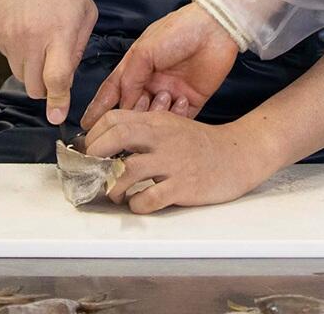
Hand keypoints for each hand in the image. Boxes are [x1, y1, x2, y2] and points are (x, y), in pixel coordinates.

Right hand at [0, 0, 96, 124]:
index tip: (57, 116)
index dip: (57, 101)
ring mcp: (9, 37)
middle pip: (34, 86)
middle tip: (53, 73)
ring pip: (19, 75)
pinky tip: (25, 27)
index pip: (57, 79)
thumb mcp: (84, 9)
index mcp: (58, 33)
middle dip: (45, 88)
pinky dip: (18, 52)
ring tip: (40, 42)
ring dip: (31, 70)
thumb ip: (78, 45)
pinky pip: (7, 56)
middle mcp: (31, 39)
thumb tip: (68, 74)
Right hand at [83, 3, 239, 124]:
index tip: (87, 126)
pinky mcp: (191, 101)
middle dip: (126, 118)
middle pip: (132, 108)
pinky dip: (175, 118)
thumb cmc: (178, 31)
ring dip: (152, 114)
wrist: (214, 29)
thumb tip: (122, 105)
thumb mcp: (144, 51)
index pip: (113, 91)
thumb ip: (130, 78)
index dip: (99, 108)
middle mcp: (151, 82)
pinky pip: (179, 120)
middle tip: (122, 125)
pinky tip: (177, 101)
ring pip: (154, 117)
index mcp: (137, 66)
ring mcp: (171, 92)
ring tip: (157, 98)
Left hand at [84, 109, 275, 213]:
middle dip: (94, 156)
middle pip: (115, 138)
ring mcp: (172, 162)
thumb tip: (105, 143)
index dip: (92, 135)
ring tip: (115, 193)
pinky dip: (136, 205)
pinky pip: (149, 199)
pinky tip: (139, 204)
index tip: (86, 151)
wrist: (237, 155)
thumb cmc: (199, 144)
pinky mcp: (183, 186)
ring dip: (112, 187)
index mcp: (156, 121)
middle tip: (90, 171)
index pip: (113, 119)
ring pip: (127, 172)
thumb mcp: (170, 126)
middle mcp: (162, 138)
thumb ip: (142, 130)